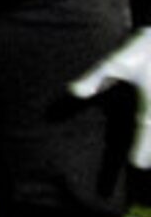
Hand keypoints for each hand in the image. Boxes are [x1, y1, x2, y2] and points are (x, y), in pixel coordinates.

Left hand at [68, 27, 150, 167]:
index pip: (145, 129)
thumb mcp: (117, 61)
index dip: (141, 147)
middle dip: (149, 149)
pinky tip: (146, 125)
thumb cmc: (142, 50)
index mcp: (150, 104)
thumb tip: (74, 92)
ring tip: (148, 158)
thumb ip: (95, 77)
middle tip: (142, 165)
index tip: (137, 164)